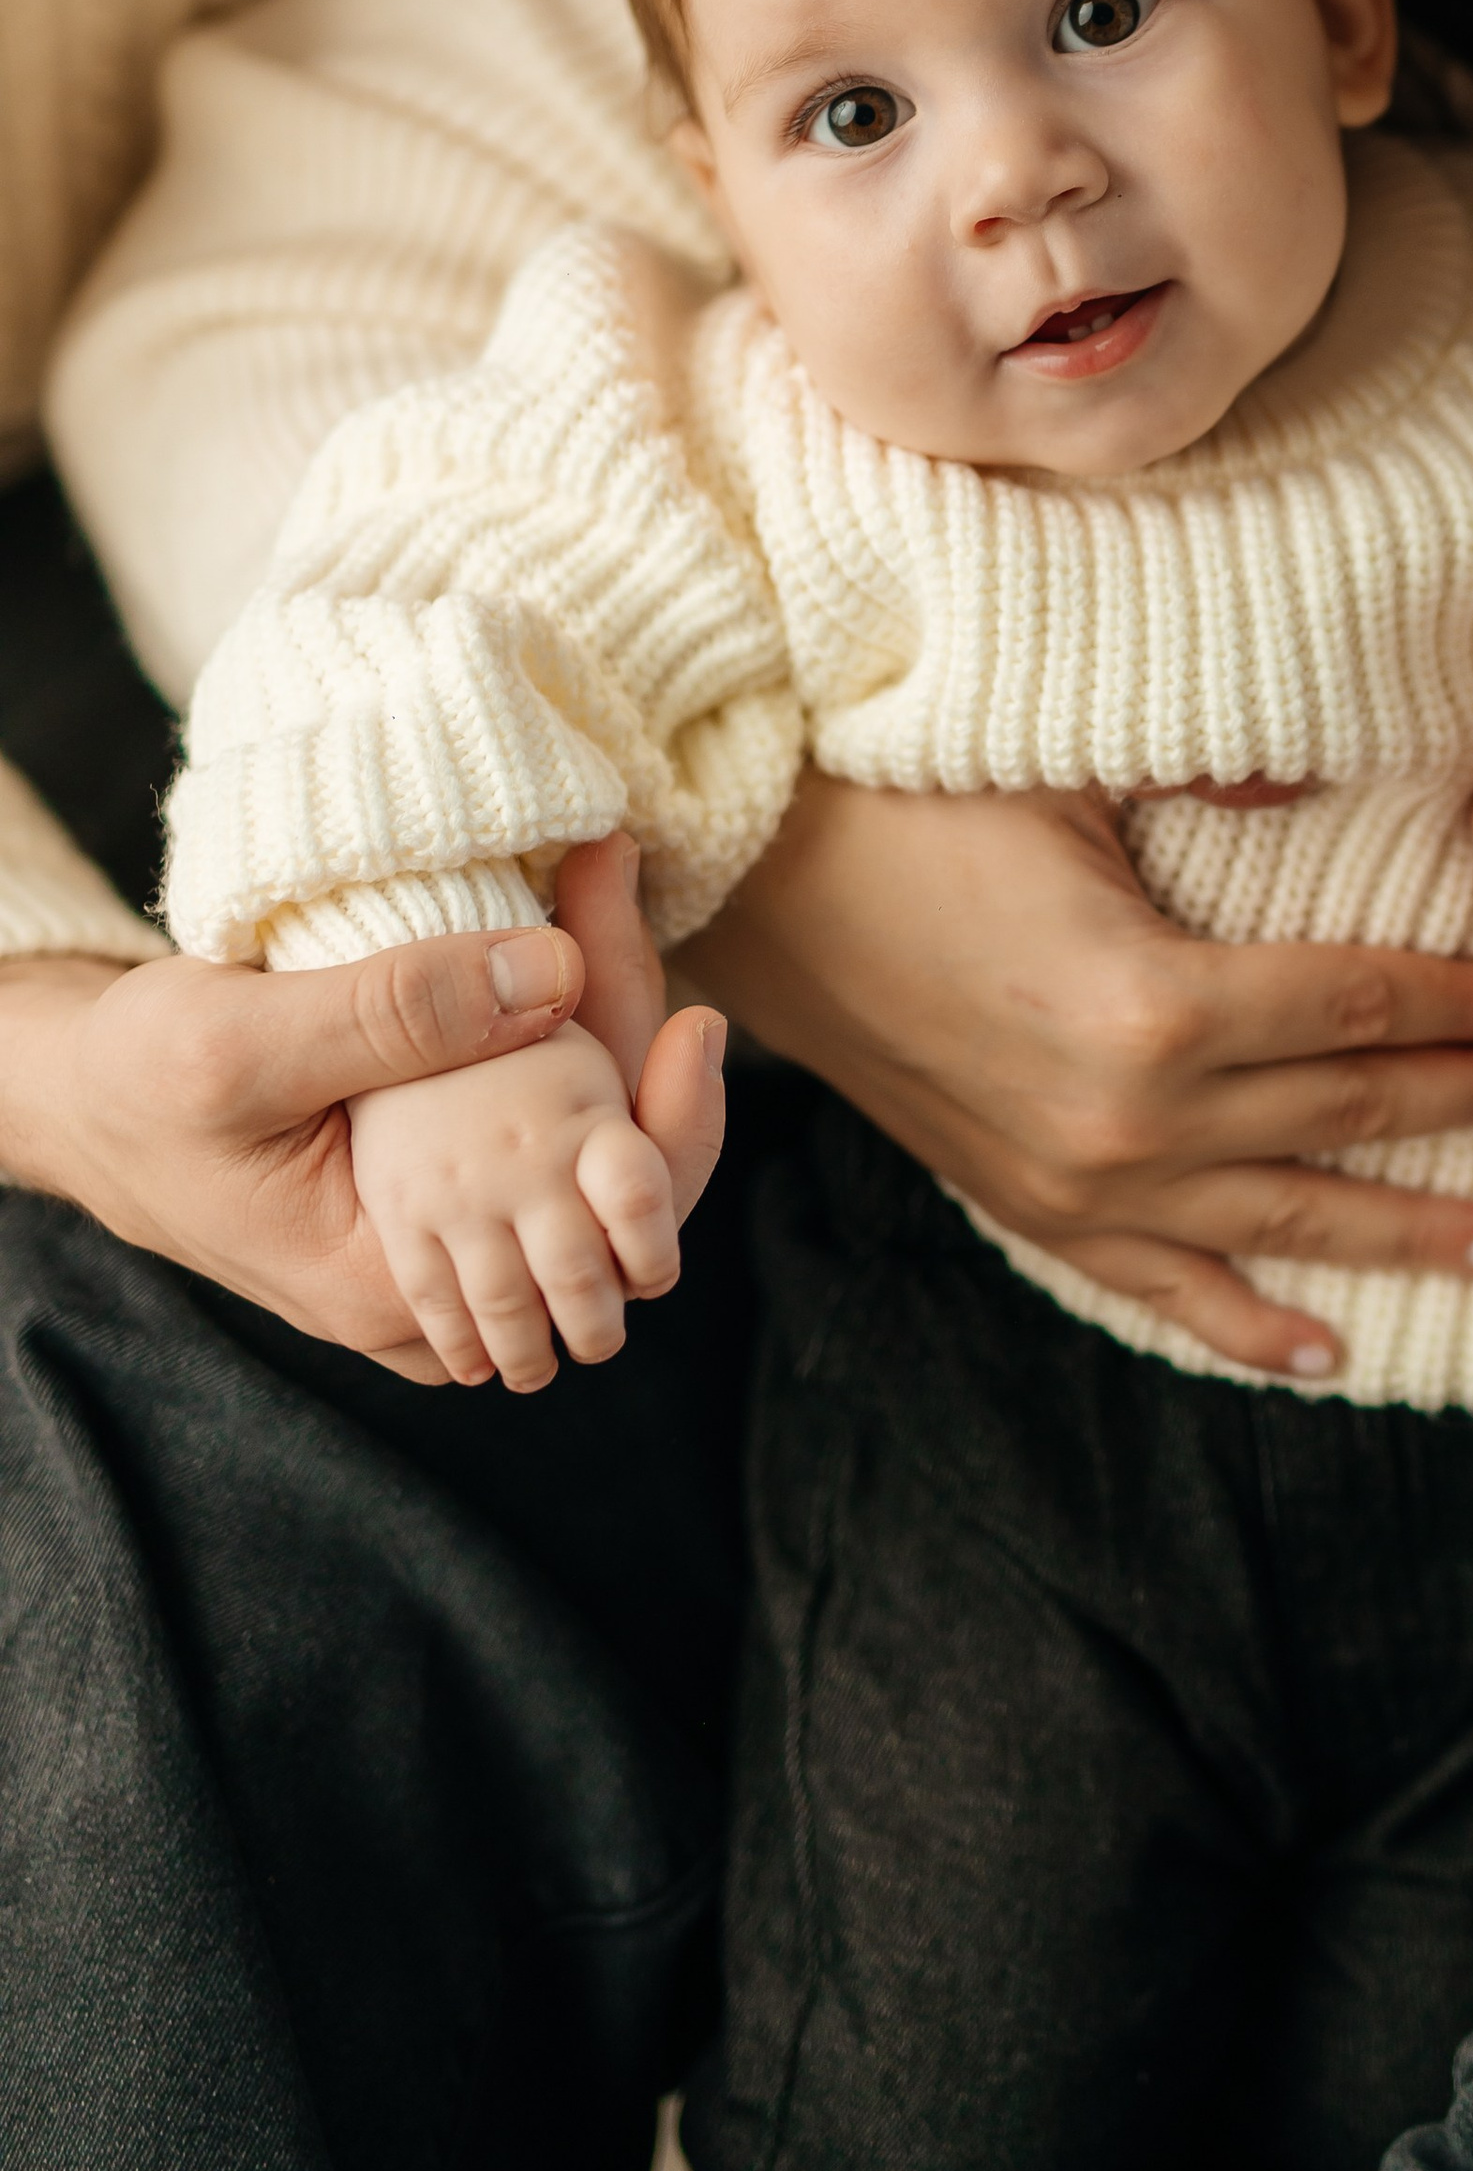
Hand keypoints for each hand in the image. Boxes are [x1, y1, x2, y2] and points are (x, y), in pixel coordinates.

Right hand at [0, 835, 729, 1377]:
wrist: (76, 1097)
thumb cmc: (134, 1085)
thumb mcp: (237, 1043)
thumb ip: (389, 1017)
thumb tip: (550, 974)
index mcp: (400, 1286)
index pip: (598, 1231)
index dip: (667, 1127)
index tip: (698, 1012)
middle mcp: (440, 1283)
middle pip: (613, 1185)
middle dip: (642, 1039)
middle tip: (621, 884)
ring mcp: (444, 1234)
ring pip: (584, 1143)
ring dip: (610, 1016)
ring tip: (600, 885)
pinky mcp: (437, 1176)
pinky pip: (537, 1116)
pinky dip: (562, 1024)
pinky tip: (565, 929)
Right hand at [684, 770, 1472, 1383]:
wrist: (747, 887)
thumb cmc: (904, 798)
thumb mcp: (1064, 766)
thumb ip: (1211, 778)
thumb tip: (1324, 788)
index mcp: (1158, 1003)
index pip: (1368, 1007)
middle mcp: (1133, 1119)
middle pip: (1354, 1111)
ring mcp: (1080, 1183)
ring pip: (1288, 1216)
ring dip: (1412, 1229)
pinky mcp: (1028, 1207)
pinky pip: (1163, 1283)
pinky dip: (1248, 1321)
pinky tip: (1325, 1350)